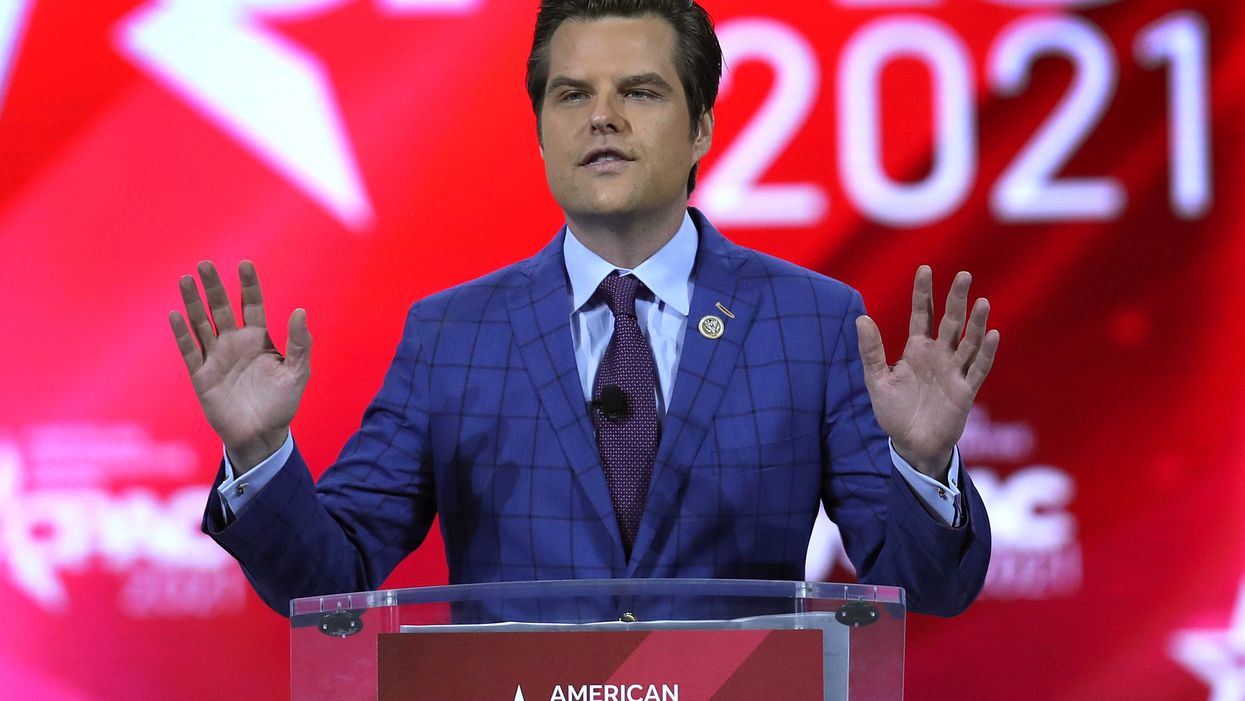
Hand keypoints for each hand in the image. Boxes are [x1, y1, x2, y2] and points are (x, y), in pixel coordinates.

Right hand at [169, 261, 310, 472]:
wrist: (261, 435)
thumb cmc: (282, 404)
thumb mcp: (298, 373)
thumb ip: (300, 343)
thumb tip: (301, 310)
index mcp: (258, 339)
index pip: (251, 304)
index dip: (248, 285)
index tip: (244, 264)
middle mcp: (234, 343)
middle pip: (221, 308)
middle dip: (213, 287)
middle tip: (205, 264)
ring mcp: (216, 358)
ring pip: (201, 324)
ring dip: (193, 303)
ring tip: (185, 280)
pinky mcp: (201, 376)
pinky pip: (189, 350)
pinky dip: (182, 333)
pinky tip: (175, 315)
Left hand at [855, 266, 998, 480]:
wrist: (911, 445)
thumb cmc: (894, 412)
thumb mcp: (876, 379)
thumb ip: (870, 351)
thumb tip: (860, 318)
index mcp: (916, 350)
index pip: (923, 314)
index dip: (923, 293)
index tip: (924, 269)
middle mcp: (939, 355)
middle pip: (951, 321)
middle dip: (956, 299)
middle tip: (964, 275)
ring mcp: (954, 371)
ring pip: (968, 341)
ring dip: (976, 322)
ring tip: (981, 301)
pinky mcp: (965, 390)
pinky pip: (978, 368)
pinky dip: (985, 353)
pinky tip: (992, 334)